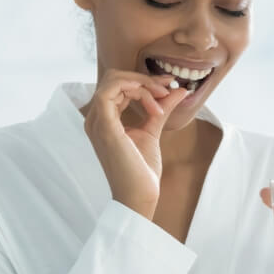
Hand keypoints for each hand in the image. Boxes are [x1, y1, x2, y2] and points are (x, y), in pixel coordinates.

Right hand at [83, 69, 190, 217]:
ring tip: (162, 97)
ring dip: (142, 83)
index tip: (169, 85)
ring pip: (113, 80)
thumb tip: (178, 89)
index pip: (118, 85)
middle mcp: (95, 118)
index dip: (144, 80)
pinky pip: (110, 91)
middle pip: (114, 78)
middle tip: (168, 88)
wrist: (140, 195)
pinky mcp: (104, 127)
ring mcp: (97, 122)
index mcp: (103, 119)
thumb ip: (162, 108)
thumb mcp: (153, 130)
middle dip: (144, 78)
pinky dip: (134, 88)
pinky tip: (153, 101)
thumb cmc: (142, 170)